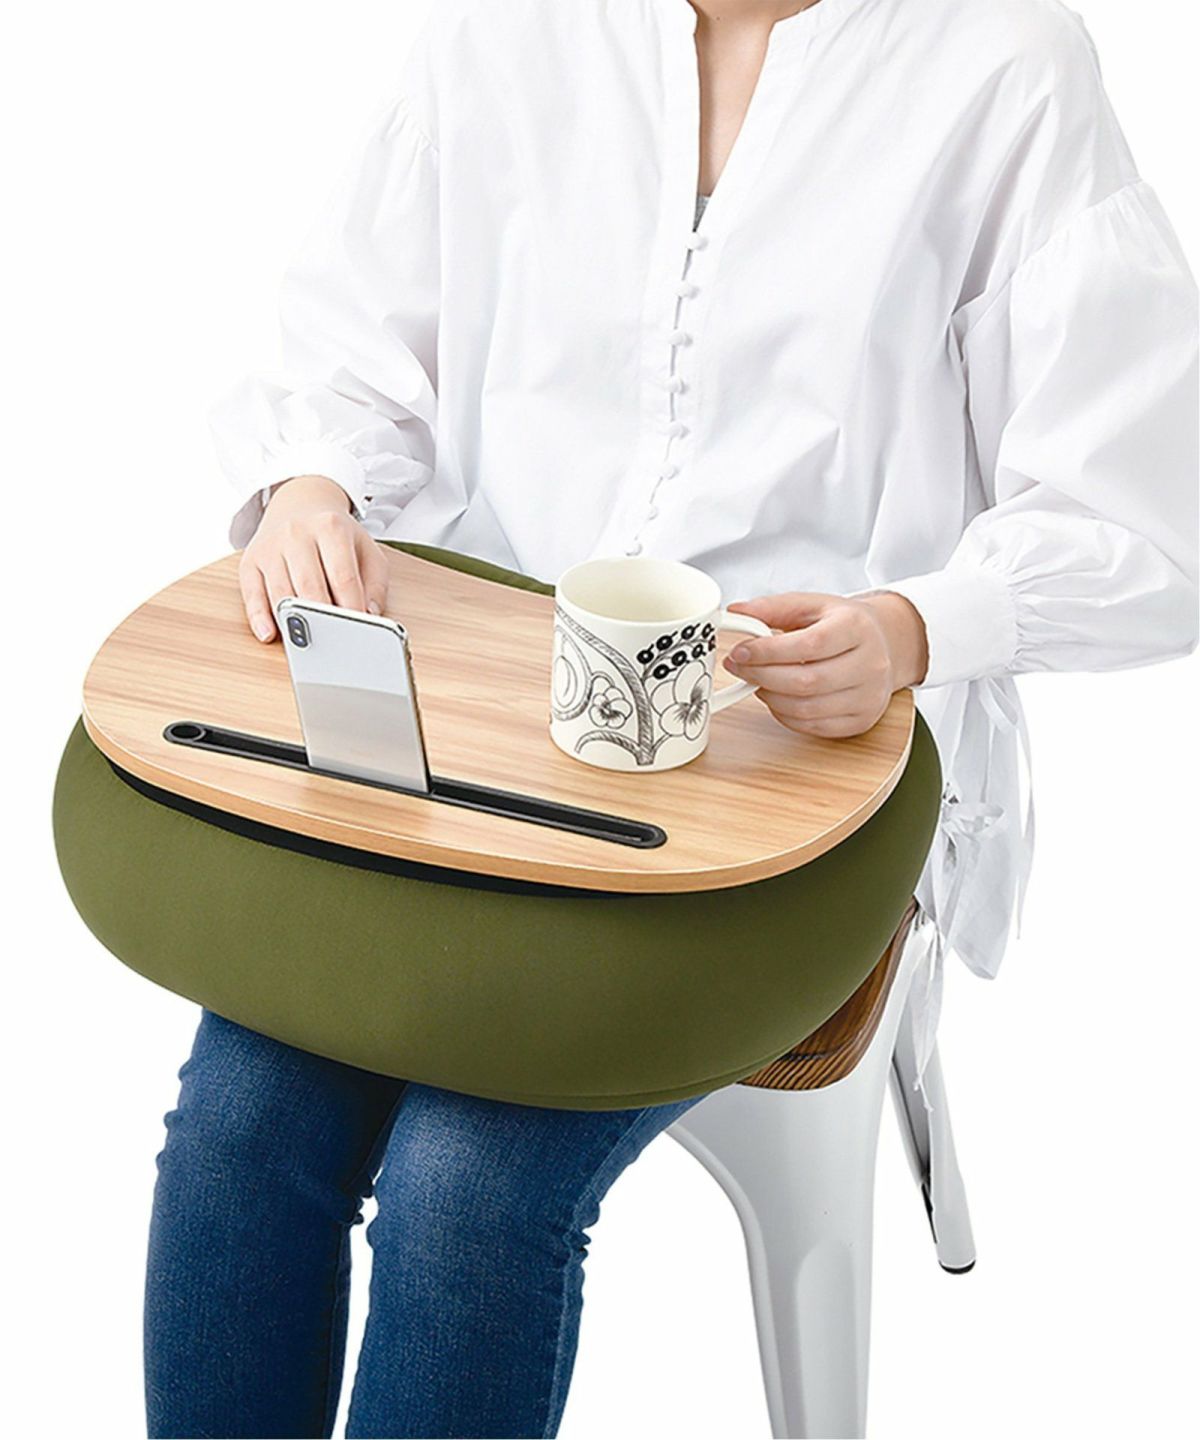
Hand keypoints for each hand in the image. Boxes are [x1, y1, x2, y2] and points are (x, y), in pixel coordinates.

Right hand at [237, 474, 389, 642]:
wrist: (300, 505)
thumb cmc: (335, 536)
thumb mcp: (366, 550)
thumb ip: (374, 583)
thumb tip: (370, 614)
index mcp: (331, 527)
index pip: (343, 576)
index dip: (351, 607)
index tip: (358, 632)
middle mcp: (297, 534)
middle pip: (310, 585)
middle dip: (322, 618)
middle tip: (333, 642)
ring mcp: (271, 547)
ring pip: (281, 592)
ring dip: (293, 621)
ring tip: (306, 643)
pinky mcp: (250, 560)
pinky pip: (251, 592)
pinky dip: (258, 615)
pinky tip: (269, 633)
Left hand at [720, 590, 928, 737]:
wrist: (884, 645)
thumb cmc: (843, 624)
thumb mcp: (812, 605)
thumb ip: (773, 607)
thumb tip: (736, 612)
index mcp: (857, 627)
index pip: (809, 645)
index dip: (769, 652)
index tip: (740, 651)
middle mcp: (870, 664)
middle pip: (807, 681)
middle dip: (762, 676)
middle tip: (738, 668)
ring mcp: (869, 696)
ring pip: (808, 709)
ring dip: (771, 698)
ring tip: (758, 681)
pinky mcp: (862, 720)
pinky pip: (814, 727)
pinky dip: (786, 716)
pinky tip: (777, 697)